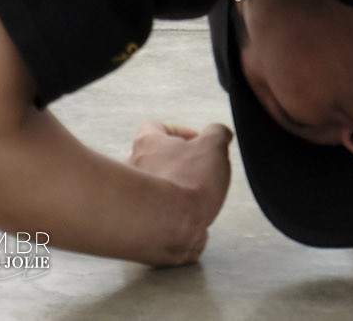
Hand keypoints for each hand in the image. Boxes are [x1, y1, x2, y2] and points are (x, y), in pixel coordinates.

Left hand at [127, 121, 233, 264]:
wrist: (170, 225)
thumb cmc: (187, 182)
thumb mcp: (214, 146)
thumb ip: (217, 133)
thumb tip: (220, 133)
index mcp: (147, 142)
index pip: (156, 127)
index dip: (181, 132)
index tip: (199, 142)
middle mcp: (133, 165)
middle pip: (154, 157)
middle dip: (177, 163)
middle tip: (198, 171)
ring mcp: (133, 195)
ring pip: (154, 186)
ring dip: (172, 189)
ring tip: (194, 198)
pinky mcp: (139, 219)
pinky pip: (155, 211)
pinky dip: (170, 213)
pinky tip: (187, 217)